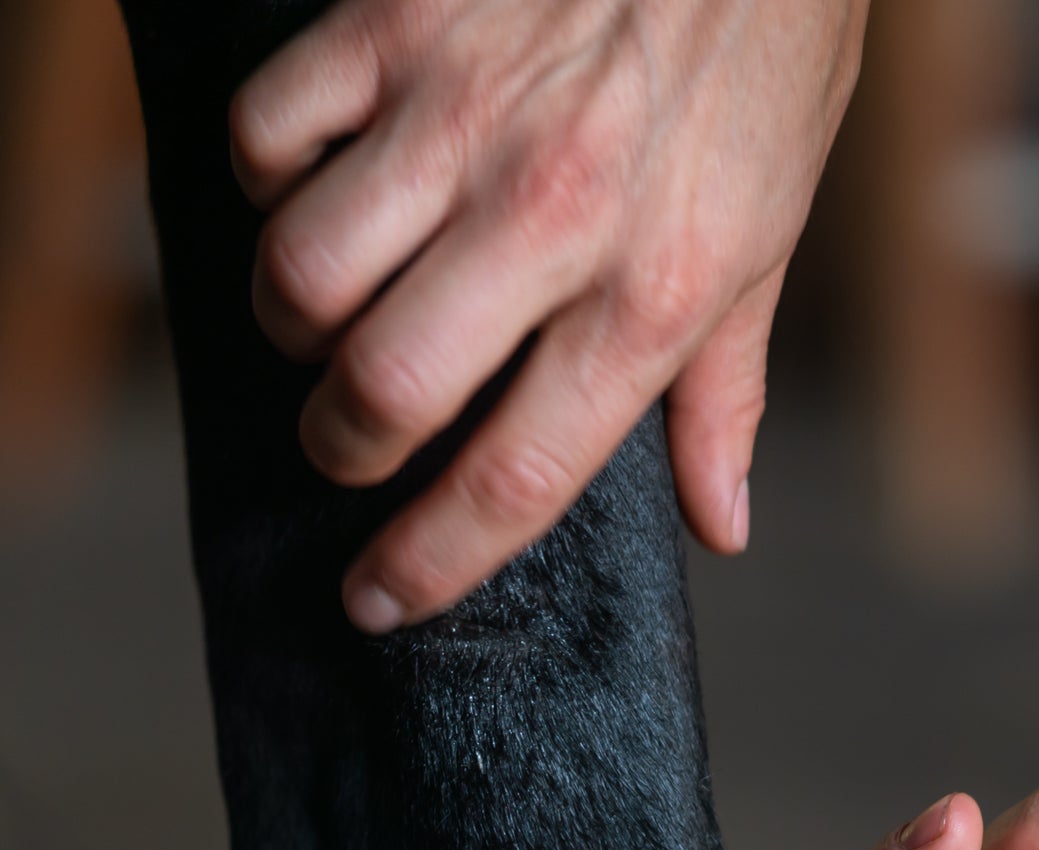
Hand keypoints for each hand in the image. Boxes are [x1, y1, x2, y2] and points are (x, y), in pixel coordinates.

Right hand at [230, 0, 868, 630]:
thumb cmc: (766, 65)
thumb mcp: (769, 244)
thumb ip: (725, 397)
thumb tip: (719, 527)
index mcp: (651, 296)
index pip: (514, 477)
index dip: (430, 562)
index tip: (376, 602)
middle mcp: (549, 218)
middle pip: (381, 392)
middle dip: (342, 449)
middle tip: (352, 441)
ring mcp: (462, 114)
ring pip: (301, 276)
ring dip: (296, 327)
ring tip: (335, 317)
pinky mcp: (393, 21)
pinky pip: (269, 136)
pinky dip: (272, 181)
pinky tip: (322, 184)